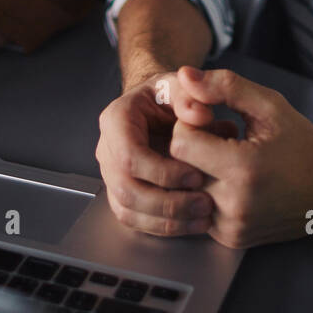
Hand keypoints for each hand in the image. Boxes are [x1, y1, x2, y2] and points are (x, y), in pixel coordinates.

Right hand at [96, 71, 238, 236]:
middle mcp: (108, 149)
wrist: (157, 106)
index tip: (196, 175)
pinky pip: (133, 219)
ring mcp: (111, 174)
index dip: (163, 172)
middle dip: (168, 203)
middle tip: (204, 203)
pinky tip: (192, 223)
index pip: (129, 155)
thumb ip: (191, 96)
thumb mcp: (180, 86)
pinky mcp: (121, 193)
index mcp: (116, 120)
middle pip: (126, 189)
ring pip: (128, 210)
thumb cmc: (167, 95)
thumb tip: (200, 116)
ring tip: (202, 218)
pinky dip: (163, 227)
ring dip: (167, 221)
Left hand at [168, 66, 312, 247]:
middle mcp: (233, 205)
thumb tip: (184, 75)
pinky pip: (198, 209)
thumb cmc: (302, 144)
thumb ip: (224, 86)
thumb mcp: (269, 105)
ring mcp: (231, 227)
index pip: (180, 142)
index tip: (213, 122)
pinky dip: (208, 193)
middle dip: (193, 149)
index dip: (191, 125)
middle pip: (179, 168)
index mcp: (243, 169)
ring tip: (228, 161)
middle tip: (221, 141)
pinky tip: (232, 182)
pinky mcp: (230, 240)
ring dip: (197, 172)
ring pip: (186, 190)